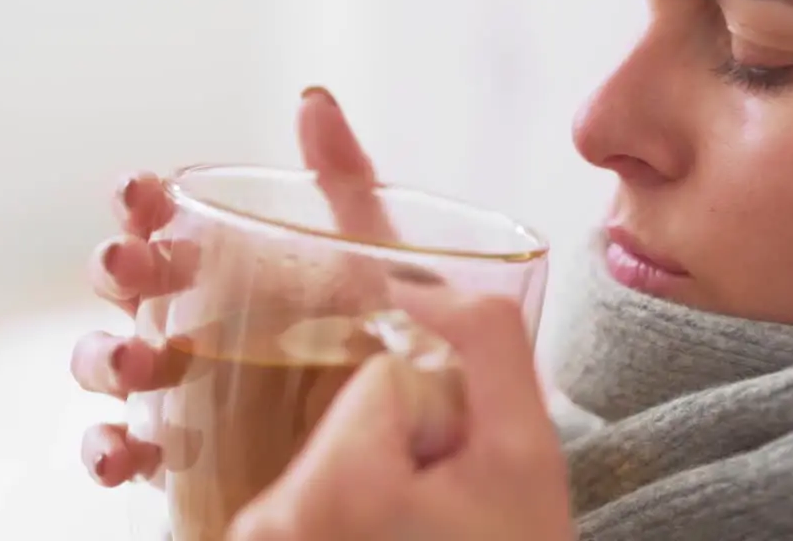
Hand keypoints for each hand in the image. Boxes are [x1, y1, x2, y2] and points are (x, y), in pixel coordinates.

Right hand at [70, 86, 387, 486]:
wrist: (405, 418)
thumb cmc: (368, 323)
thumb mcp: (366, 250)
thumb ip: (341, 178)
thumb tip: (314, 100)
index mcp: (216, 263)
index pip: (156, 221)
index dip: (137, 202)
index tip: (142, 192)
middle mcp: (182, 317)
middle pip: (123, 284)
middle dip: (114, 267)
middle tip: (131, 264)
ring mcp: (172, 384)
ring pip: (107, 364)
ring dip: (103, 358)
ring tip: (138, 363)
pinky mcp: (174, 449)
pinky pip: (121, 450)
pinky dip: (105, 450)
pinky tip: (123, 452)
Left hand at [224, 219, 573, 537]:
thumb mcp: (527, 456)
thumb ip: (483, 344)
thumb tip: (419, 277)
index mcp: (332, 487)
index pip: (384, 381)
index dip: (439, 421)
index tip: (460, 485)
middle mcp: (265, 525)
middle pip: (347, 423)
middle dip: (403, 457)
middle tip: (446, 522)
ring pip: (328, 463)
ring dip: (377, 493)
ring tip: (423, 539)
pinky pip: (305, 508)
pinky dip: (348, 525)